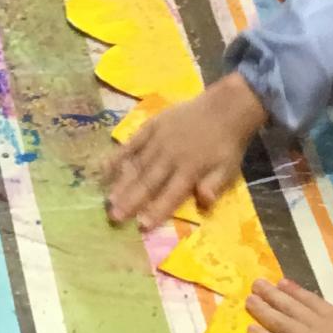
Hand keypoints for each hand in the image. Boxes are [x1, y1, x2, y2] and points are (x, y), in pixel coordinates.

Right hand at [108, 75, 267, 227]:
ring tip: (108, 199)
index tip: (141, 225)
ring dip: (122, 183)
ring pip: (137, 165)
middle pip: (148, 182)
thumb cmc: (226, 143)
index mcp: (190, 168)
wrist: (225, 106)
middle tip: (113, 216)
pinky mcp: (152, 126)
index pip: (170, 194)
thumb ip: (214, 185)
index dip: (156, 210)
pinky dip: (118, 155)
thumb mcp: (228, 167)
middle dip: (130, 201)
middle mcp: (170, 156)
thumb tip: (204, 202)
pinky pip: (132, 143)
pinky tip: (104, 167)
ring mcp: (158, 140)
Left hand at [244, 278, 332, 332]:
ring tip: (248, 300)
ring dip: (264, 310)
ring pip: (282, 322)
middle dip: (273, 295)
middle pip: (292, 307)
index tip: (281, 282)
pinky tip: (250, 330)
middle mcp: (320, 324)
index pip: (312, 302)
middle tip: (256, 284)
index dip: (295, 292)